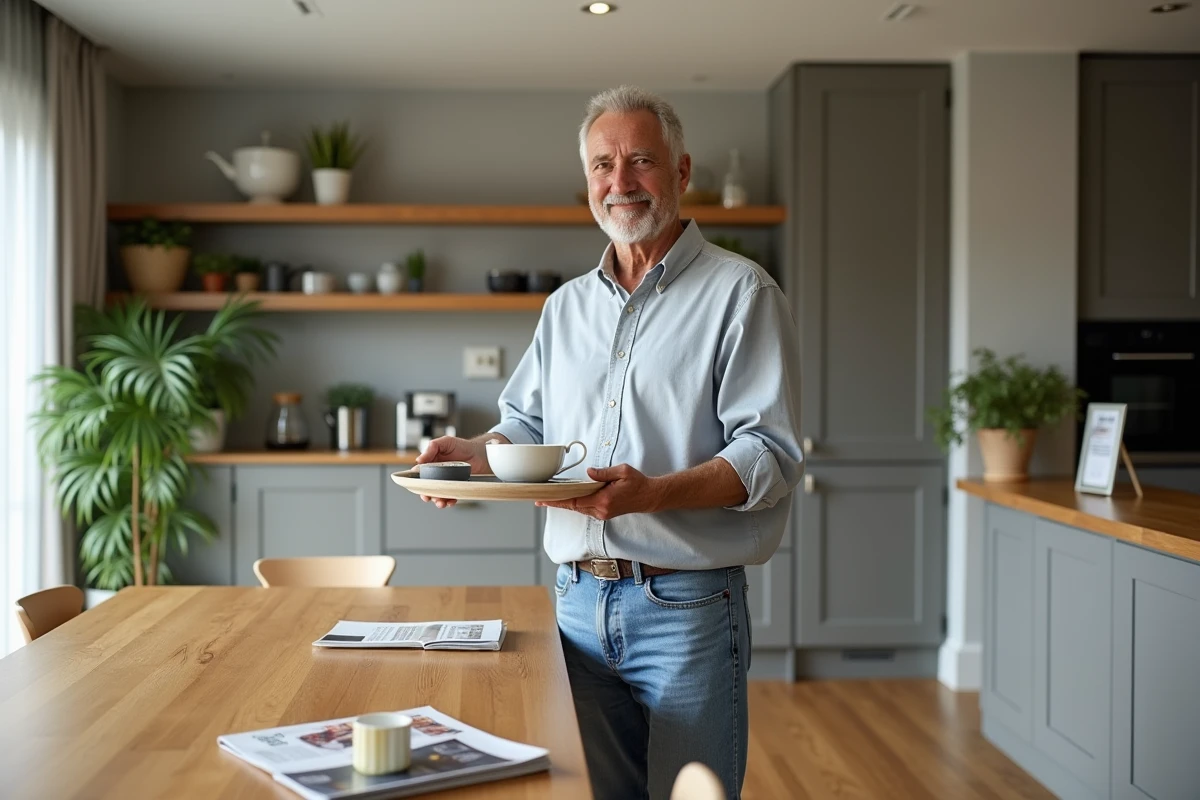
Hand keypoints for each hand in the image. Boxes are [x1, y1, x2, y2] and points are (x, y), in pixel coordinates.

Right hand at [414, 436, 489, 508]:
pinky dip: (449, 501)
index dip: (417, 482)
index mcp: (432, 464)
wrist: (481, 453)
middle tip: (427, 497)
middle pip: (427, 488)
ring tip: (440, 502)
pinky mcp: (457, 488)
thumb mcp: (445, 442)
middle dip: (426, 494)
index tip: (418, 487)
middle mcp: (438, 475)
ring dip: (437, 500)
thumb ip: (432, 448)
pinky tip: (451, 501)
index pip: (420, 475)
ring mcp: (448, 482)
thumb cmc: (463, 446)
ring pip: (438, 495)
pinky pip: (451, 497)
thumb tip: (418, 460)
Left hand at [535, 464, 660, 520]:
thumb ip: (603, 473)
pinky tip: (566, 501)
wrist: (650, 497)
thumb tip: (589, 472)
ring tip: (548, 500)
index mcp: (604, 499)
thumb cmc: (638, 483)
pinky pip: (585, 509)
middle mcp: (601, 510)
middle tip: (539, 501)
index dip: (559, 500)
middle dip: (556, 504)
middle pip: (573, 507)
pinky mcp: (604, 514)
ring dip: (564, 505)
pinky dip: (574, 505)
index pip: (576, 501)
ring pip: (578, 509)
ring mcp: (602, 513)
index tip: (545, 499)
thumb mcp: (622, 472)